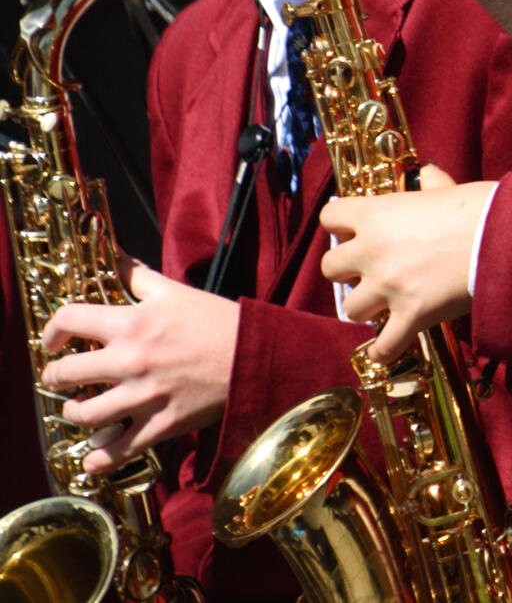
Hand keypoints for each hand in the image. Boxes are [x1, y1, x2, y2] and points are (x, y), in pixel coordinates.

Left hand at [40, 260, 238, 474]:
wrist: (256, 354)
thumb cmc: (217, 321)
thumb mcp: (176, 292)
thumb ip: (138, 277)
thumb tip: (113, 255)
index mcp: (131, 324)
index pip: (68, 320)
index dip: (51, 330)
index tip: (52, 340)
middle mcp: (131, 361)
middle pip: (64, 373)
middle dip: (56, 376)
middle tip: (61, 377)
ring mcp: (144, 396)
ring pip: (83, 414)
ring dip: (74, 412)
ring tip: (79, 408)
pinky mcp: (162, 424)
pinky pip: (119, 449)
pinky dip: (100, 459)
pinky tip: (94, 457)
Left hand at [319, 165, 490, 361]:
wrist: (506, 237)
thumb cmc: (480, 209)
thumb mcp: (448, 188)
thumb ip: (430, 182)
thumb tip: (427, 172)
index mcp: (377, 213)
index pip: (330, 217)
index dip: (341, 227)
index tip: (356, 234)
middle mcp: (373, 250)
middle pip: (330, 267)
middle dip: (348, 272)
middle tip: (370, 272)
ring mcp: (389, 285)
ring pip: (351, 309)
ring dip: (367, 308)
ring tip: (385, 306)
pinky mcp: (411, 314)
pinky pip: (384, 345)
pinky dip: (385, 350)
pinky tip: (390, 347)